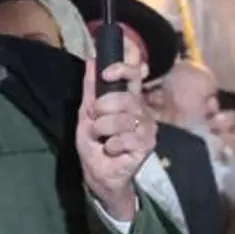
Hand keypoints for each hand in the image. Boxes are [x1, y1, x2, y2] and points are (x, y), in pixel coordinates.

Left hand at [76, 58, 156, 220]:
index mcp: (129, 98)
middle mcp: (141, 109)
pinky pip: (124, 137)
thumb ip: (90, 88)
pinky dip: (111, 145)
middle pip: (123, 97)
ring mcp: (147, 126)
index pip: (134, 74)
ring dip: (103, 130)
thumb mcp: (87, 114)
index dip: (122, 69)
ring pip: (122, 119)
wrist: (100, 174)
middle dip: (101, 110)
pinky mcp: (147, 144)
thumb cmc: (96, 143)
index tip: (105, 74)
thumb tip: (91, 59)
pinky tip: (112, 150)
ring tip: (103, 139)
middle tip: (96, 123)